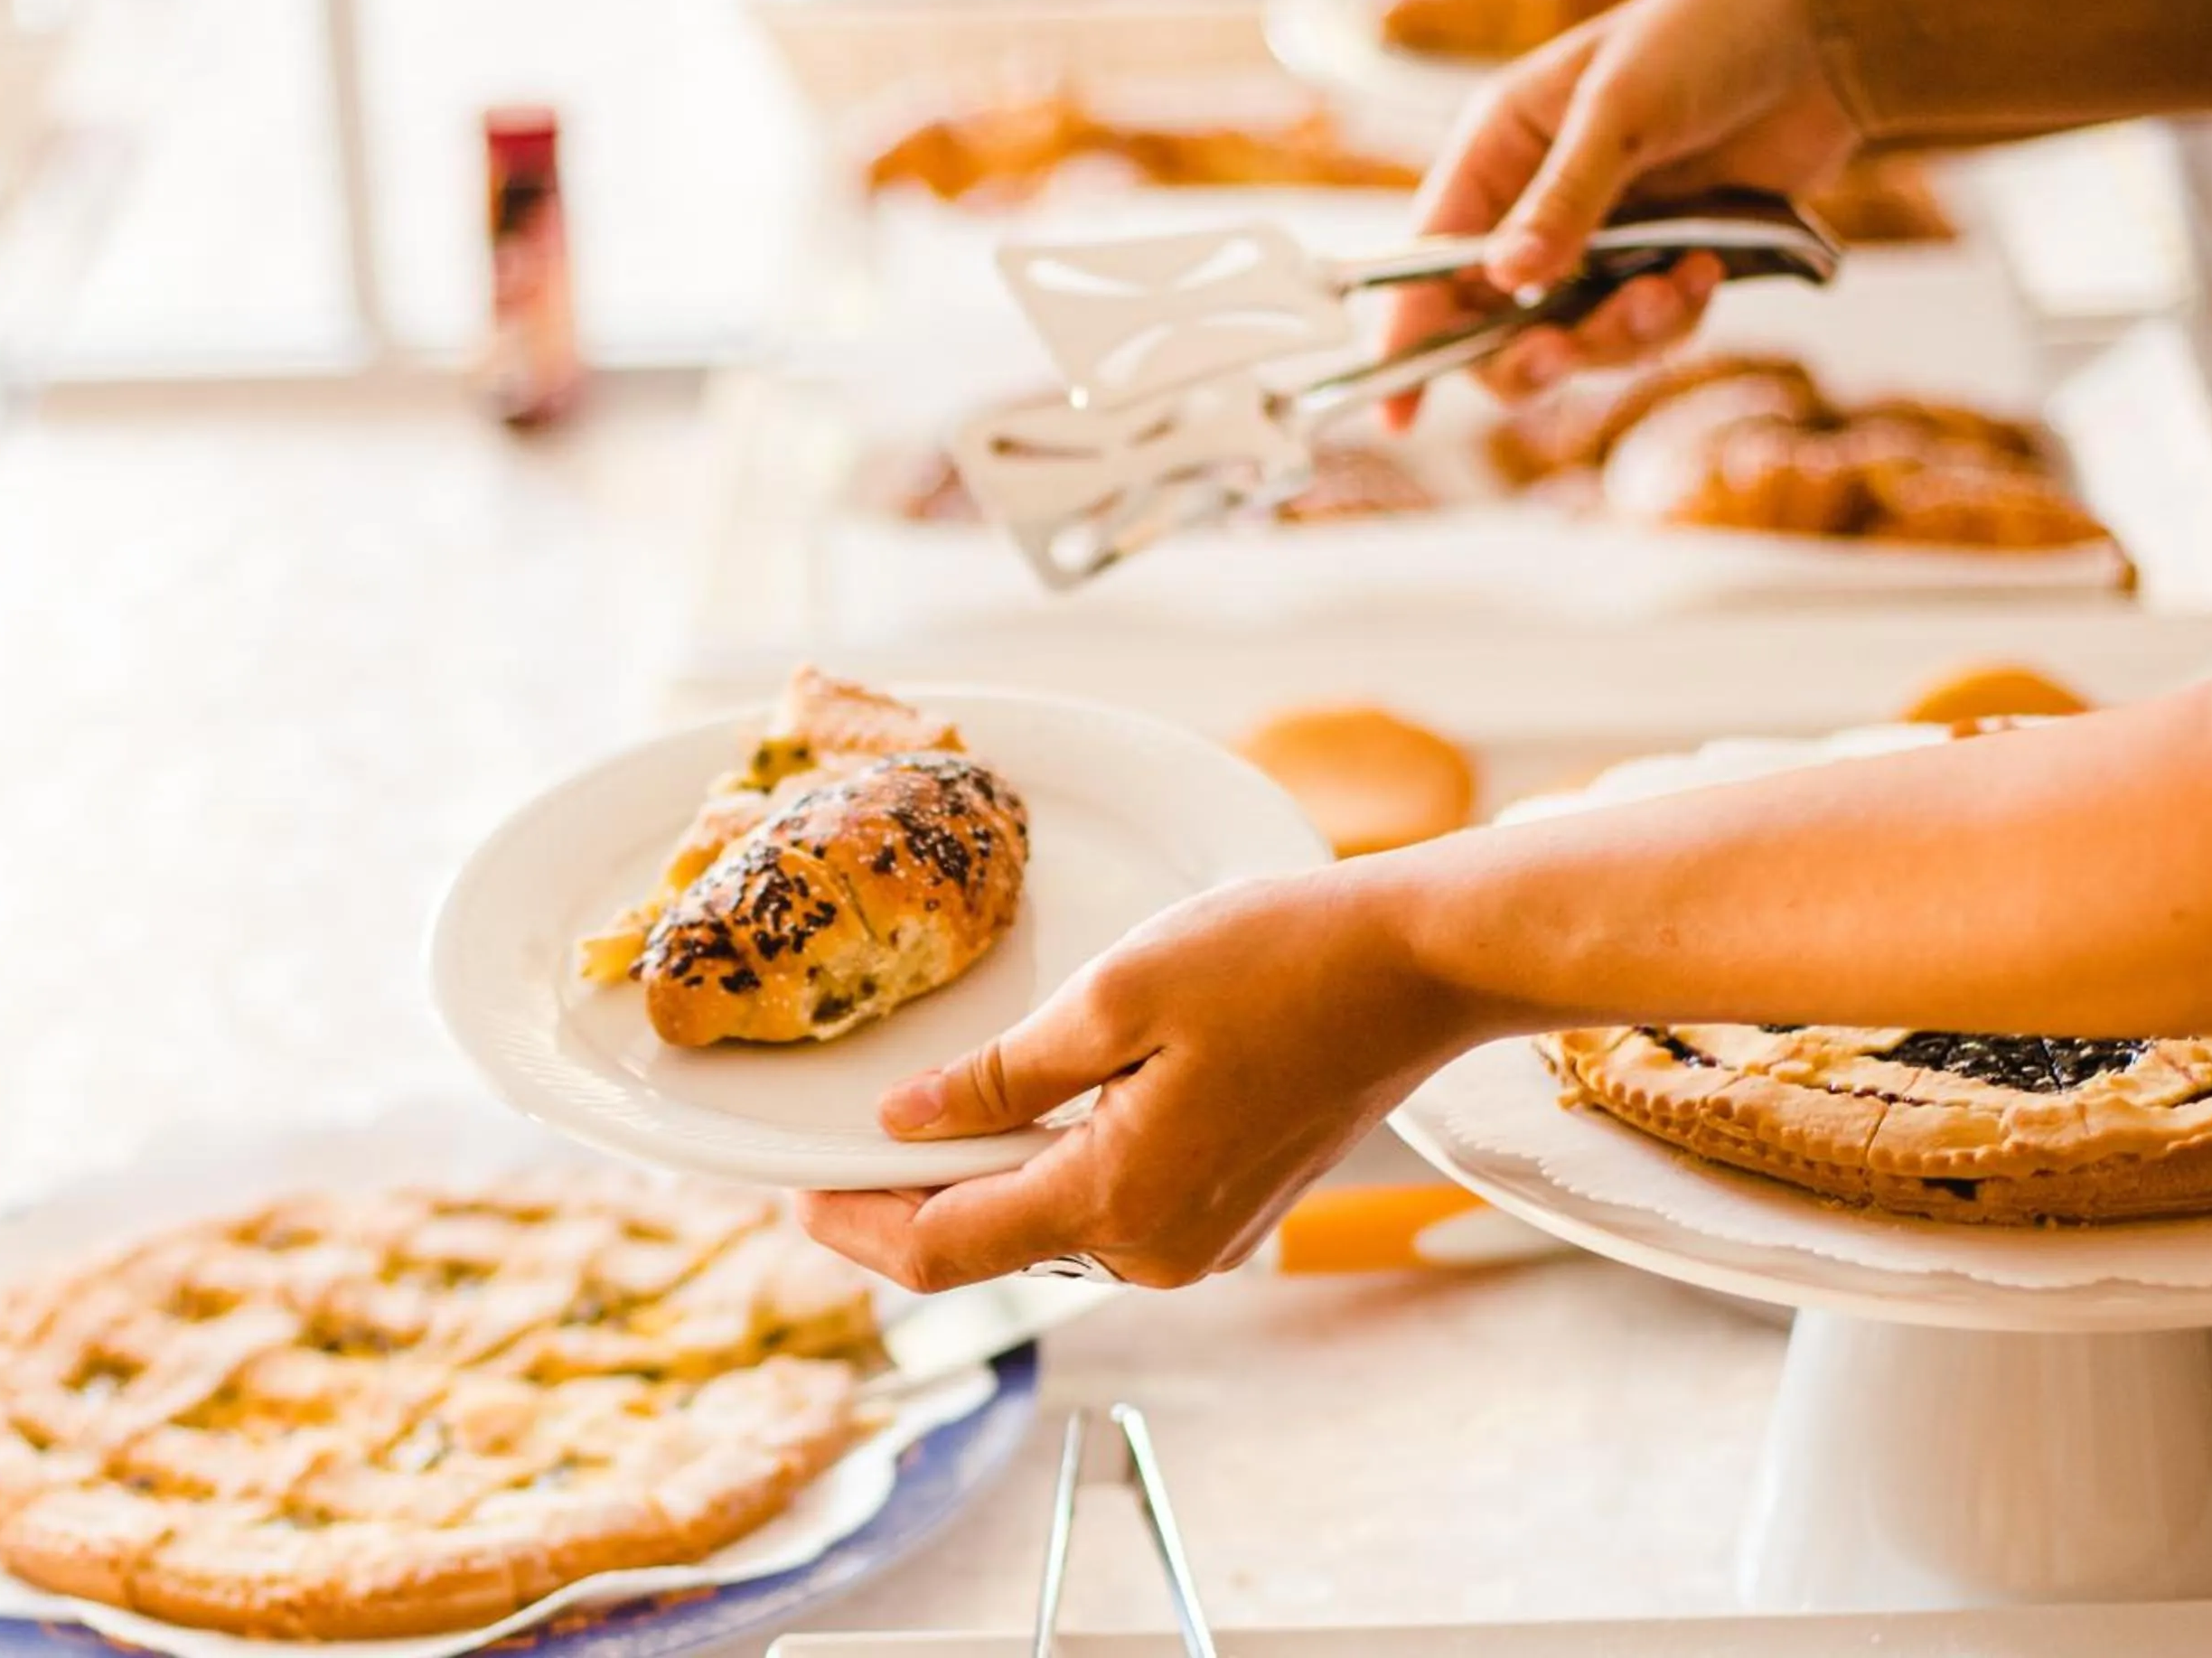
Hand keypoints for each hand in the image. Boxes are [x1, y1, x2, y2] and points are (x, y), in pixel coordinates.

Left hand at [794, 867, 1472, 1290]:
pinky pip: (1111, 1208)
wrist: (1418, 966)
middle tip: (839, 1144)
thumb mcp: (1116, 994)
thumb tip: (907, 1122)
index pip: (941, 1252)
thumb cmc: (1279, 959)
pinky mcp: (1232, 1213)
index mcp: (1116, 1200)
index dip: (851, 1227)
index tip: (793, 1185)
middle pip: (989, 1249)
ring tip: (920, 1122)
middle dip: (907, 1203)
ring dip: (981, 1184)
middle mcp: (1157, 1250)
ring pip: (1051, 1229)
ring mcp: (1201, 1241)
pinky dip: (1052, 1170)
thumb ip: (1001, 1075)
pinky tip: (1026, 1114)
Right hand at [1383, 0, 1865, 424]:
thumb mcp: (1622, 108)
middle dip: (1531, 351)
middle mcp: (1535, 204)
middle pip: (1495, 326)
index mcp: (1497, 151)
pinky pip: (1647, 332)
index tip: (1396, 413)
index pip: (1428, 261)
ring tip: (1674, 285)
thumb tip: (1508, 281)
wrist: (1822, 36)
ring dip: (1621, 334)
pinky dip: (1673, 319)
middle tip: (1563, 354)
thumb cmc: (1707, 35)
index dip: (1407, 338)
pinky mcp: (1662, 263)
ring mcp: (1601, 241)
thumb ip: (1566, 198)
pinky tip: (1706, 272)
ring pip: (1578, 340)